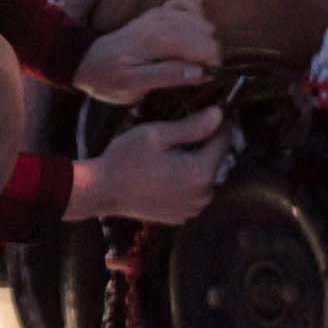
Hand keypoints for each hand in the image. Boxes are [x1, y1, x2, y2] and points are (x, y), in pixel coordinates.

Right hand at [64, 106, 236, 223]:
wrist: (102, 191)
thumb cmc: (126, 159)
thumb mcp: (157, 135)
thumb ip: (192, 126)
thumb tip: (219, 114)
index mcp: (201, 173)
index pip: (224, 142)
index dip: (221, 124)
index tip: (213, 111)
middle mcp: (202, 195)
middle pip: (218, 162)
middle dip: (209, 145)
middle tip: (191, 130)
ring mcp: (191, 209)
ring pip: (207, 179)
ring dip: (200, 165)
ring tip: (178, 151)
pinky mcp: (180, 216)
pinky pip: (194, 194)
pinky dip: (188, 182)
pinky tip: (170, 172)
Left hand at [71, 0, 220, 105]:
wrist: (88, 62)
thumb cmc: (110, 79)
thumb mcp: (134, 86)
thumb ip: (167, 76)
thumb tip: (199, 72)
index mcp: (156, 41)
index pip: (201, 45)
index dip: (211, 62)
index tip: (206, 77)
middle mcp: (161, 21)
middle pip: (205, 32)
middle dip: (209, 53)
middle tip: (199, 72)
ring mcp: (160, 13)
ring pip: (201, 20)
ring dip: (204, 39)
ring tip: (192, 58)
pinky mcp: (158, 11)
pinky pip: (188, 4)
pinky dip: (195, 17)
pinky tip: (189, 34)